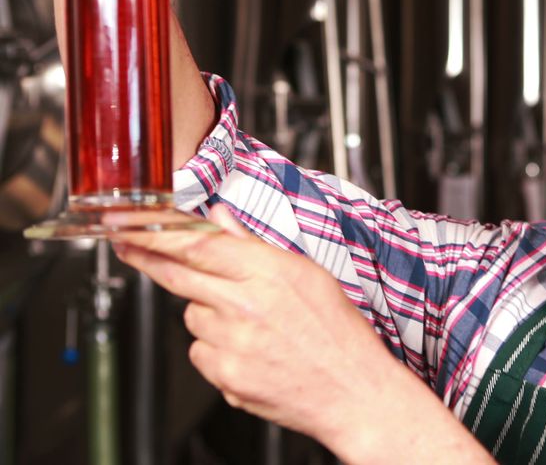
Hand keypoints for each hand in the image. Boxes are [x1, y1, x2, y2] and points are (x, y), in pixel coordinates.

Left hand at [108, 204, 493, 463]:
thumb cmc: (339, 335)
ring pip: (192, 317)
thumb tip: (220, 218)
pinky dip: (215, 350)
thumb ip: (256, 245)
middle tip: (127, 246)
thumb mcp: (309, 276)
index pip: (199, 244)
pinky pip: (200, 353)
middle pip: (179, 275)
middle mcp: (248, 305)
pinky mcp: (225, 376)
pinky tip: (249, 351)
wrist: (354, 392)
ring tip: (249, 325)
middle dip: (147, 258)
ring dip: (207, 315)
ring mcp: (233, 343)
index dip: (157, 232)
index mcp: (271, 273)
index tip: (129, 224)